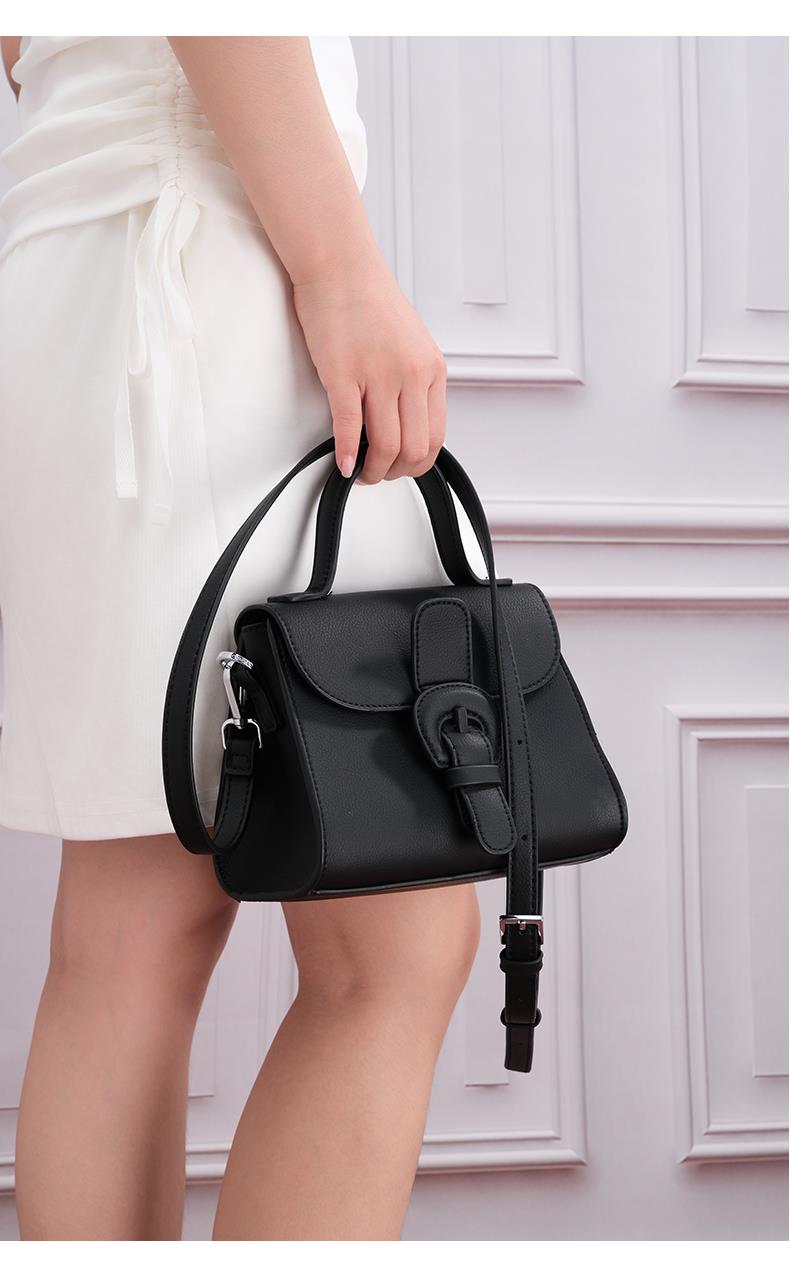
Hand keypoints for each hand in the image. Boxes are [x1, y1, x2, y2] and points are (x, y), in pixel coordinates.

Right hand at [292, 251, 446, 483]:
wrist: (339, 264)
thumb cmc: (368, 300)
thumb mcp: (409, 343)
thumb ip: (413, 382)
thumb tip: (405, 423)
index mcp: (432, 368)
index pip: (436, 437)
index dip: (416, 463)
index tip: (399, 468)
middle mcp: (411, 373)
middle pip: (413, 448)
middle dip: (394, 473)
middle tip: (376, 474)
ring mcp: (379, 374)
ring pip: (386, 446)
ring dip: (371, 470)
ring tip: (358, 470)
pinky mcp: (343, 374)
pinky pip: (349, 428)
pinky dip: (346, 454)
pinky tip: (341, 463)